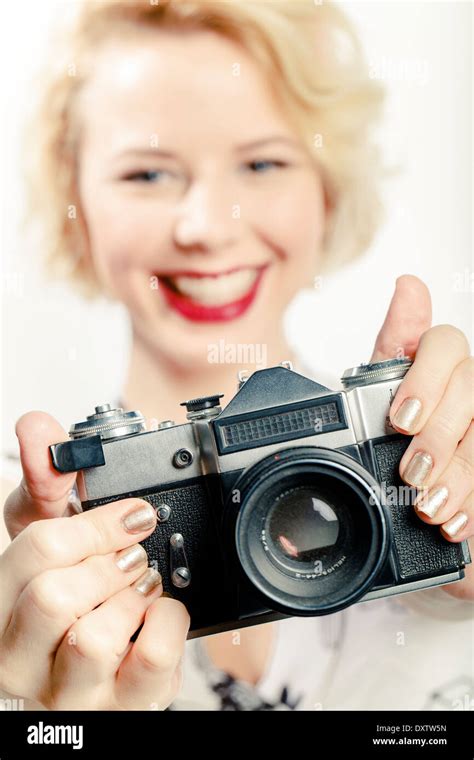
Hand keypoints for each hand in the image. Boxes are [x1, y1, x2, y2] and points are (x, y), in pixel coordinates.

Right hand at [0, 412, 189, 708]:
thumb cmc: (72, 600)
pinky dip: (169, 622)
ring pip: (93, 639)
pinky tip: (159, 614)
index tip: (132, 513)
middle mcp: (22, 660)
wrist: (102, 669)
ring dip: (133, 598)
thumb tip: (37, 426)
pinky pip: (151, 659)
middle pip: (53, 597)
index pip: (36, 552)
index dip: (94, 524)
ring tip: (140, 587)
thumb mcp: (51, 539)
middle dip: (108, 562)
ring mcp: (70, 694)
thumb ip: (46, 482)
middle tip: (132, 553)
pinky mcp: (121, 709)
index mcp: (1, 608)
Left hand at [369, 275, 472, 600]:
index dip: (424, 378)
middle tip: (410, 470)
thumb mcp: (384, 392)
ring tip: (428, 508)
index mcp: (439, 363)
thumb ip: (395, 345)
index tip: (399, 418)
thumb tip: (409, 284)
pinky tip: (456, 524)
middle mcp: (468, 387)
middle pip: (469, 391)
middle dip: (437, 436)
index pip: (446, 343)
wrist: (421, 498)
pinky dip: (473, 504)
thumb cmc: (398, 434)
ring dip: (457, 475)